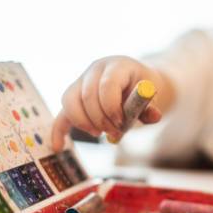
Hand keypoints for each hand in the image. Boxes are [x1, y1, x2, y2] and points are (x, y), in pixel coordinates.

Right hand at [51, 56, 168, 150]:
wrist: (137, 81)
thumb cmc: (143, 89)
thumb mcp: (151, 95)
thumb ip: (150, 107)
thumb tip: (154, 116)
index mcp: (117, 65)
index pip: (106, 85)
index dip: (111, 107)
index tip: (121, 123)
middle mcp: (95, 70)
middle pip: (87, 95)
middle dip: (100, 119)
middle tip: (114, 133)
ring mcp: (81, 81)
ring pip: (70, 102)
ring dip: (83, 123)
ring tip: (99, 133)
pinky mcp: (74, 96)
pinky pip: (62, 112)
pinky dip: (59, 130)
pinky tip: (58, 147)